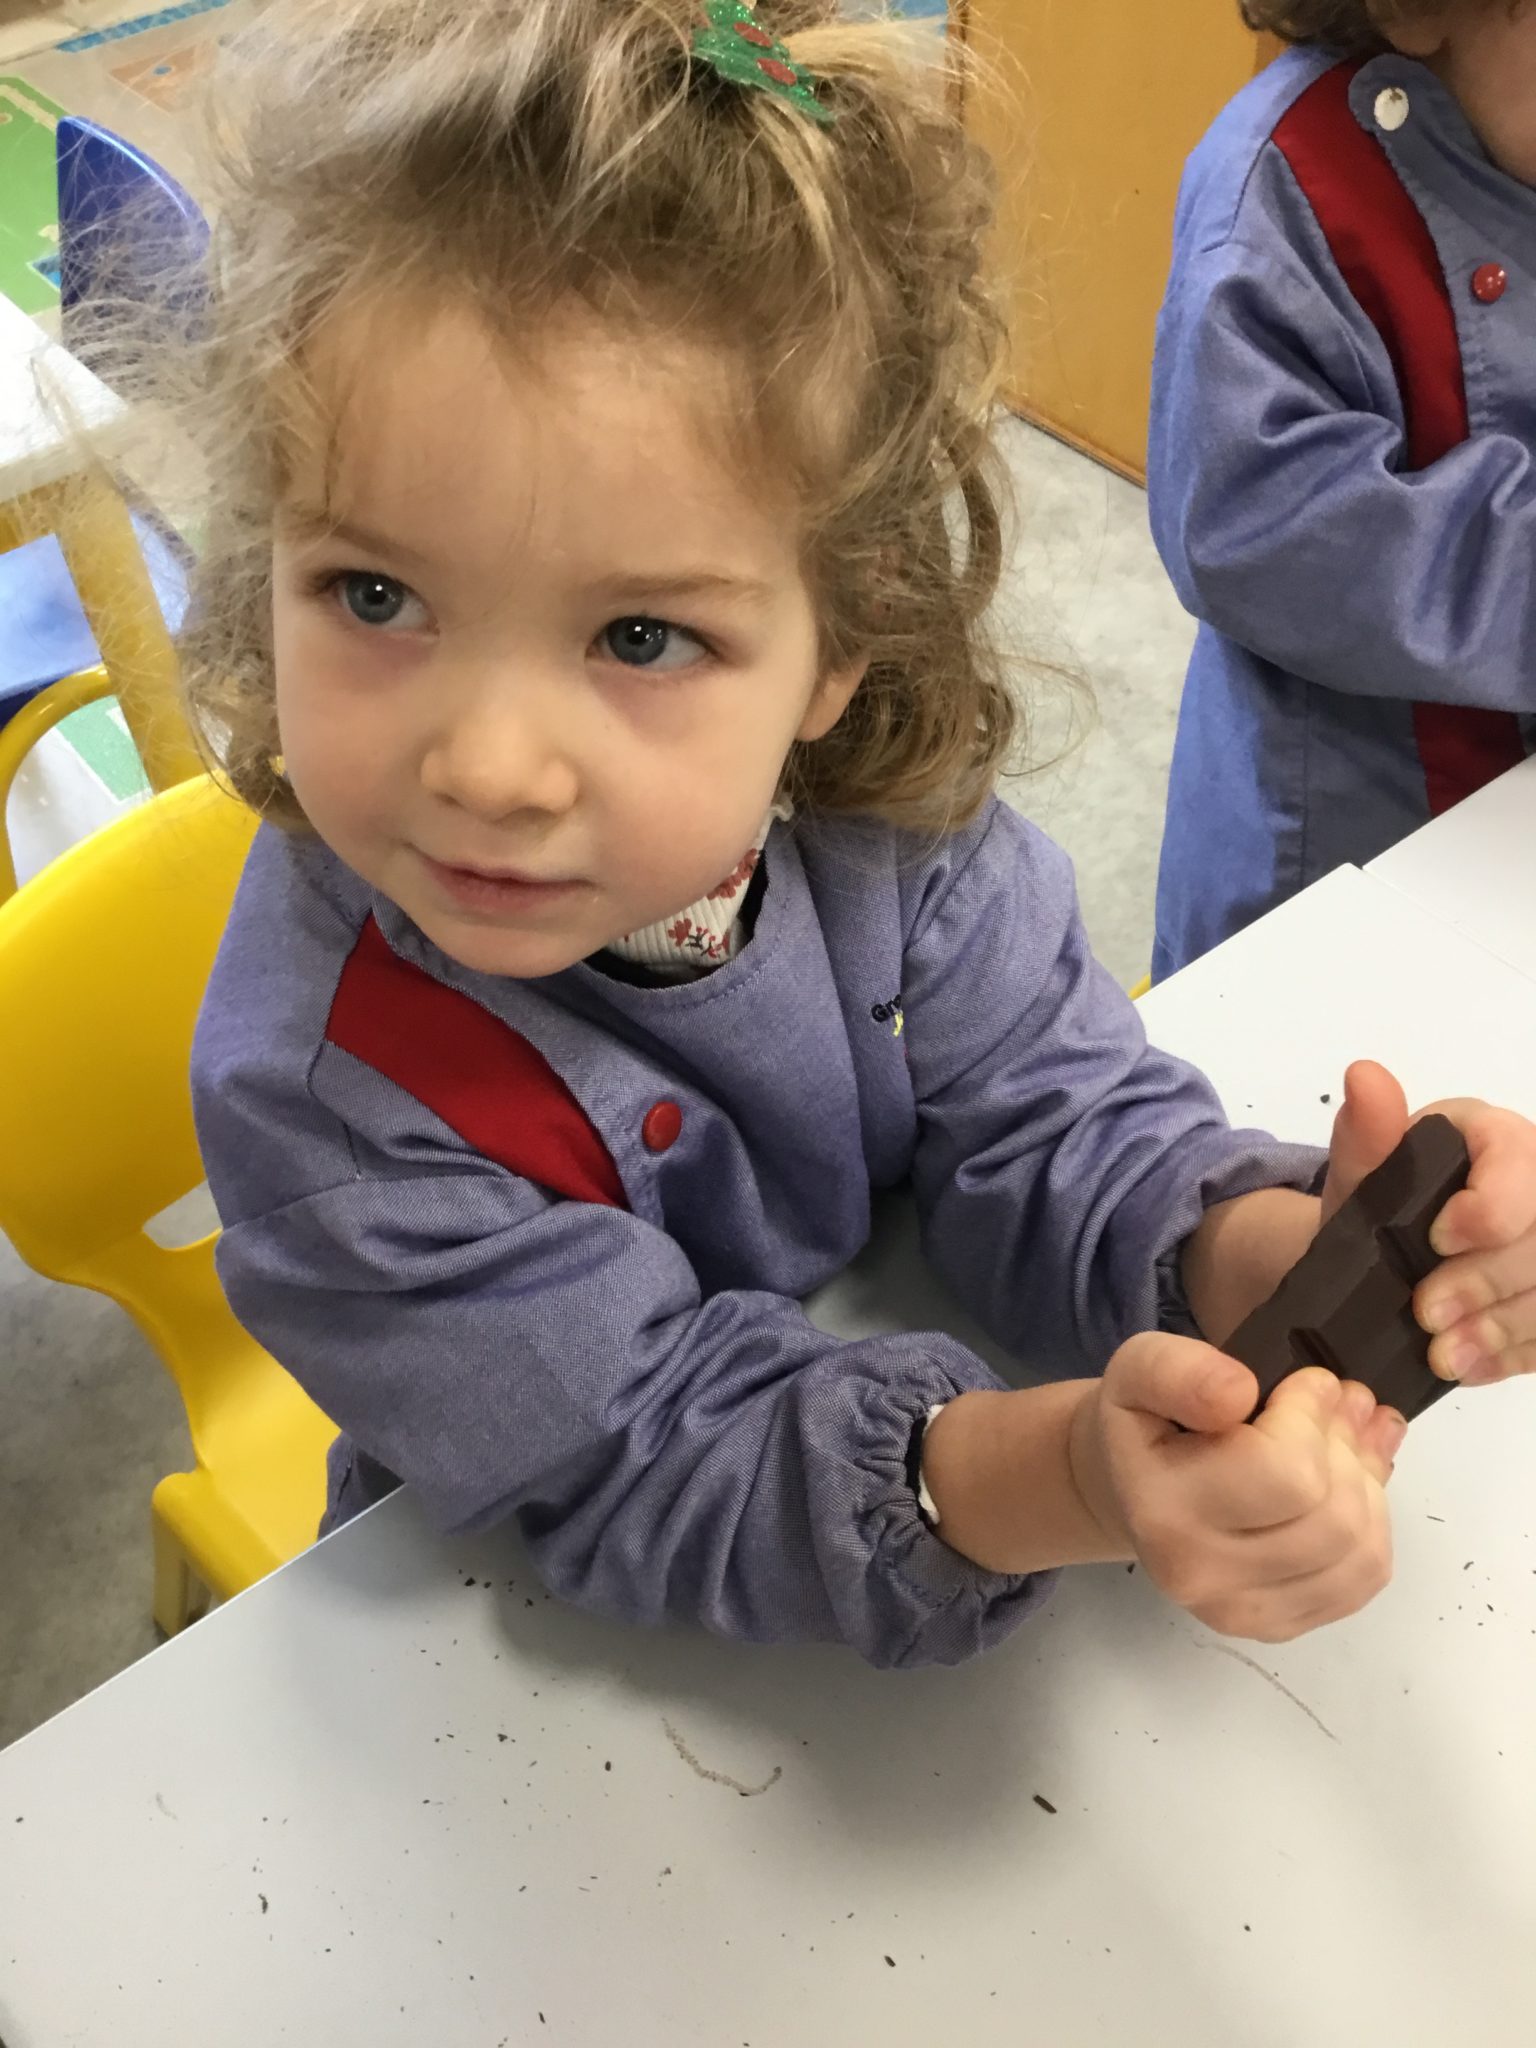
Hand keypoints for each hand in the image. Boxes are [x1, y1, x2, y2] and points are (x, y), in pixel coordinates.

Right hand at [1071, 1333, 1402, 1642]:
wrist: (1132, 1489)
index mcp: (1165, 1512)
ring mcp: (1243, 1612)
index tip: (1311, 1380)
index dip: (1313, 1414)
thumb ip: (1177, 1370)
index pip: (1287, 1471)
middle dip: (1349, 1445)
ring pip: (1360, 1548)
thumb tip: (1237, 1392)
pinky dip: (1374, 1523)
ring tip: (1351, 1435)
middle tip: (1343, 1400)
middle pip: (1333, 1516)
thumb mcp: (1139, 1368)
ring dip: (1368, 1481)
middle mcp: (1202, 1576)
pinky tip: (1349, 1483)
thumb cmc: (1145, 1423)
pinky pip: (1364, 1577)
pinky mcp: (1278, 1625)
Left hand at [1321, 1060, 1535, 1387]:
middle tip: (1427, 1314)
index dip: (1491, 1207)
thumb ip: (1366, 1133)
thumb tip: (1365, 1077)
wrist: (1375, 1258)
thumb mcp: (1359, 1171)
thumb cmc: (1376, 1203)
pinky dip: (1513, 1353)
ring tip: (1443, 1354)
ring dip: (1502, 1328)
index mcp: (1496, 1139)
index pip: (1520, 1160)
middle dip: (1489, 1281)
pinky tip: (1469, 1366)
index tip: (1438, 1240)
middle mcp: (1535, 1183)